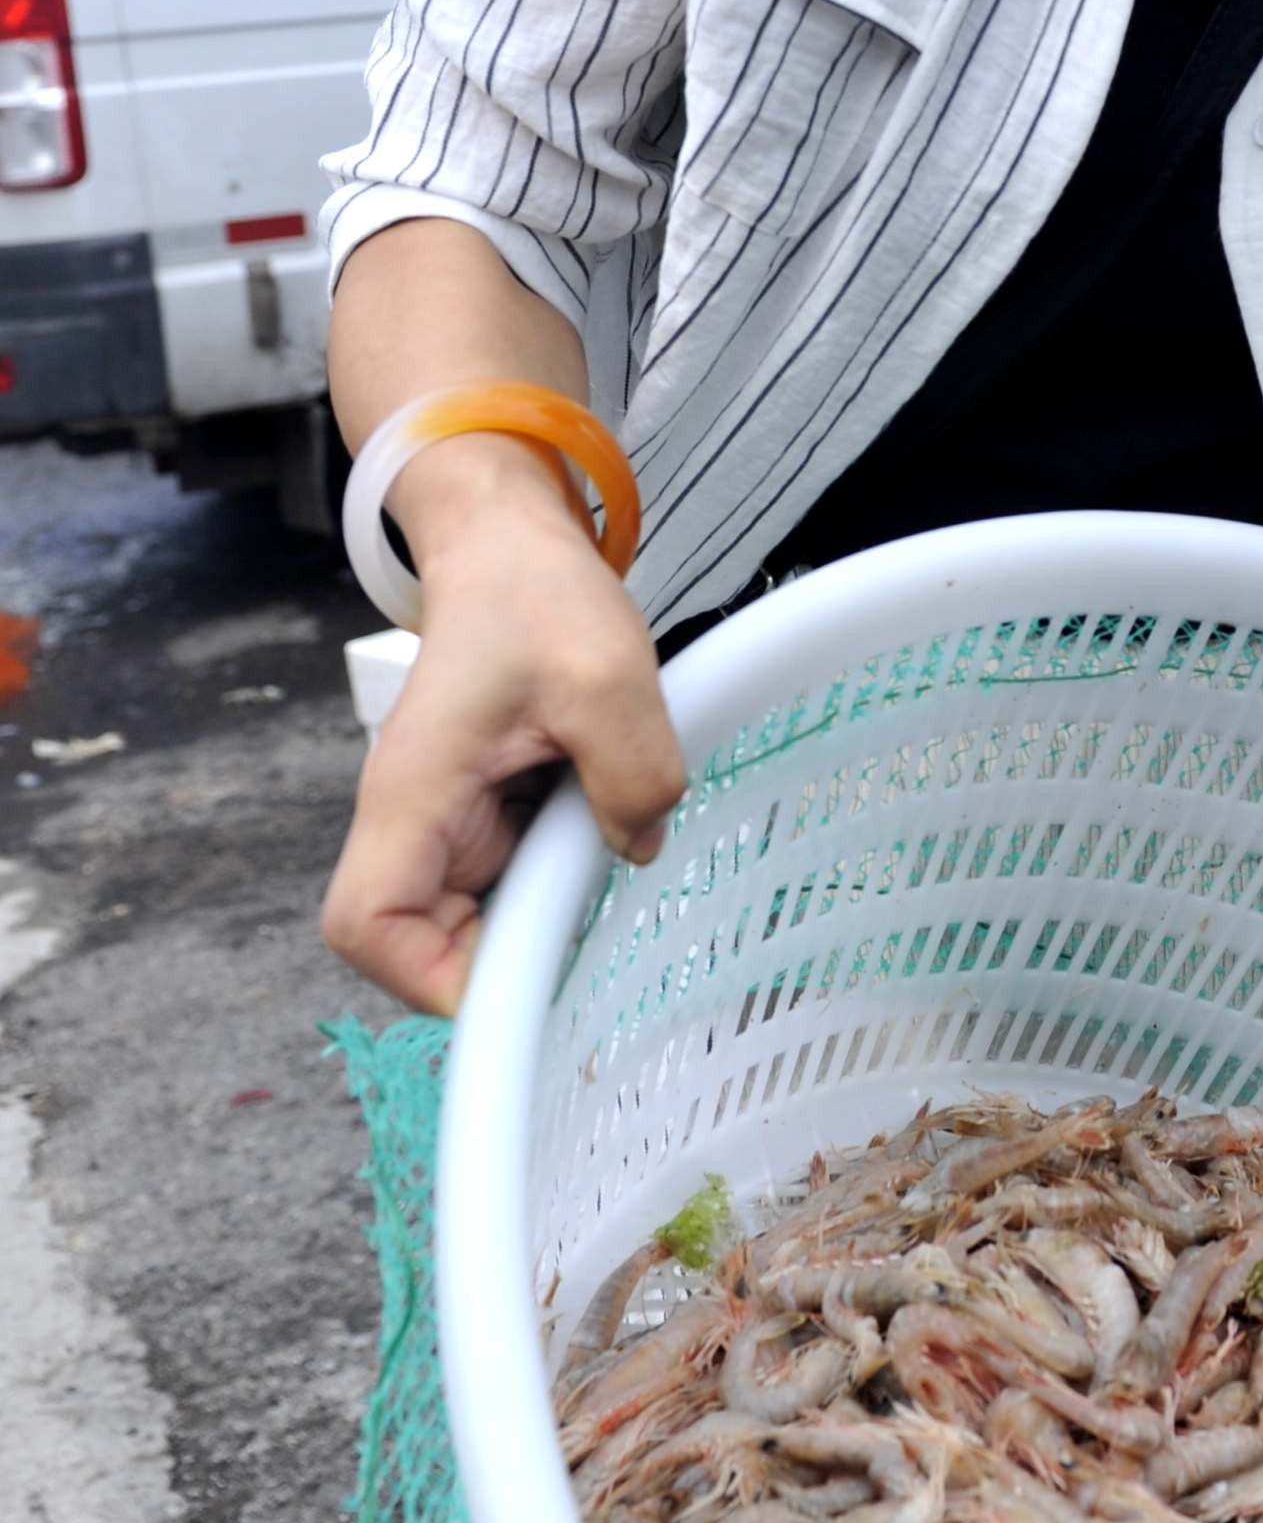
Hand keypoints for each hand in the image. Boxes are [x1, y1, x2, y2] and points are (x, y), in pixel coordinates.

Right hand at [321, 445, 685, 1016]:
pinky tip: (603, 842)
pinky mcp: (485, 816)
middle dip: (503, 959)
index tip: (521, 965)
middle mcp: (415, 821)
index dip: (427, 976)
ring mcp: (449, 823)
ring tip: (602, 873)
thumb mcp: (604, 676)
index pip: (366, 927)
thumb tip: (637, 851)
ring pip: (471, 920)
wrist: (510, 546)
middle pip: (418, 945)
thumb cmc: (537, 597)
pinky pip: (510, 882)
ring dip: (539, 920)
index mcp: (412, 794)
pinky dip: (555, 884)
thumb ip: (633, 774)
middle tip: (588, 932)